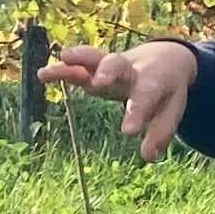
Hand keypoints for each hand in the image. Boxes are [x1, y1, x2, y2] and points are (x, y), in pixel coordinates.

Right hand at [45, 40, 195, 157]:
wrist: (166, 57)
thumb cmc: (166, 89)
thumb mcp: (172, 110)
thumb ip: (161, 133)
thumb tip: (148, 156)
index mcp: (154, 81)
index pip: (145, 97)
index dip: (136, 113)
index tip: (128, 132)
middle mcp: (131, 70)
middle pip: (119, 65)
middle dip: (108, 72)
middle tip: (98, 83)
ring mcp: (112, 66)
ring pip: (95, 58)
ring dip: (79, 59)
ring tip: (61, 60)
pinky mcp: (97, 66)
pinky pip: (79, 65)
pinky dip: (63, 68)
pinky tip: (43, 74)